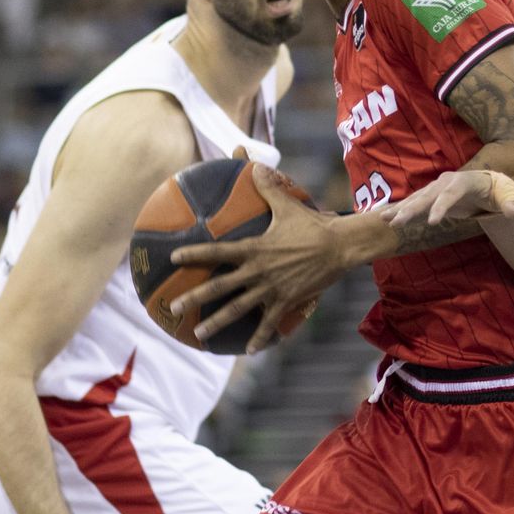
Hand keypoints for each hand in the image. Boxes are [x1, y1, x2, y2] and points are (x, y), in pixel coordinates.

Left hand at [168, 163, 343, 350]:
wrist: (339, 247)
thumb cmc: (312, 225)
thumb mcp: (288, 204)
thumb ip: (267, 187)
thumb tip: (254, 164)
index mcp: (254, 248)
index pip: (217, 251)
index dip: (194, 254)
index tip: (173, 258)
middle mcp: (257, 271)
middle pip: (219, 287)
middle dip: (193, 298)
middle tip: (173, 307)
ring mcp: (271, 289)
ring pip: (238, 309)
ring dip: (216, 322)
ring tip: (198, 334)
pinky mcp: (286, 301)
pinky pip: (269, 323)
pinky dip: (258, 338)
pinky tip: (247, 350)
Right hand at [384, 170, 513, 228]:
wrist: (487, 184)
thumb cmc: (499, 191)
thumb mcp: (509, 197)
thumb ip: (512, 204)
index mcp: (464, 181)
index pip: (450, 194)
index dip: (441, 206)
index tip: (433, 222)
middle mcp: (445, 182)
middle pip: (427, 195)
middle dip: (412, 209)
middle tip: (399, 223)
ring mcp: (436, 188)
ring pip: (416, 199)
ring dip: (401, 210)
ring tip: (386, 220)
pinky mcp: (431, 197)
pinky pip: (413, 204)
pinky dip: (399, 210)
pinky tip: (385, 218)